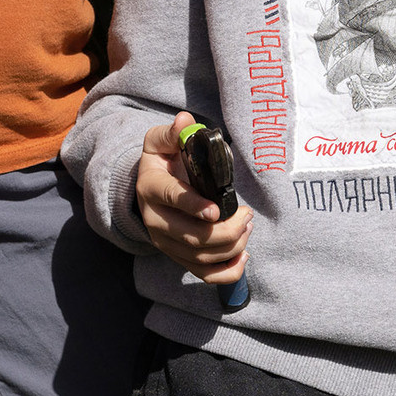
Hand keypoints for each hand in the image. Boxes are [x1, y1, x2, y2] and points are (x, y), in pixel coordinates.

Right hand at [134, 113, 252, 284]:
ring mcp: (165, 242)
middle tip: (247, 215)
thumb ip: (172, 132)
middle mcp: (154, 220)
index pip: (171, 199)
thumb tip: (184, 121)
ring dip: (230, 247)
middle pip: (191, 237)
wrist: (148, 187)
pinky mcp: (177, 256)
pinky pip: (203, 274)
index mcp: (151, 188)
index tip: (216, 211)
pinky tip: (243, 255)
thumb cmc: (161, 161)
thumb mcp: (160, 141)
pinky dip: (226, 272)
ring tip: (247, 227)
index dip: (193, 206)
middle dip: (225, 231)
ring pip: (200, 257)